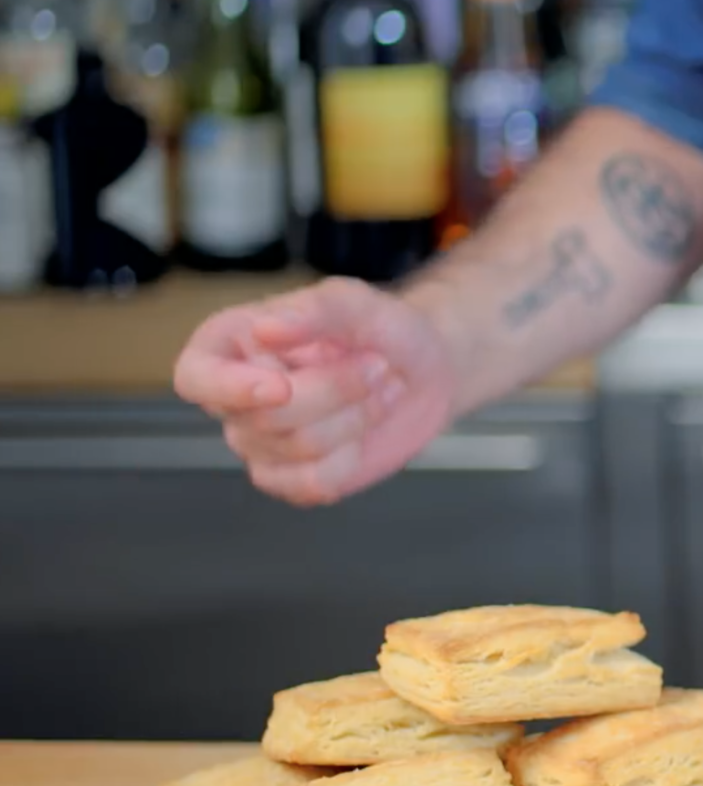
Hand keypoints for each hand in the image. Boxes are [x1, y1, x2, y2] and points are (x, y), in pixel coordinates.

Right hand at [172, 278, 458, 505]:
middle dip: (335, 390)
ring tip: (380, 386)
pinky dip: (354, 455)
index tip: (281, 387)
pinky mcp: (293, 478)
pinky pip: (314, 483)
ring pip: (298, 448)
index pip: (195, 377)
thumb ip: (313, 312)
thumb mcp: (353, 302)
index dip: (229, 388)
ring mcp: (259, 443)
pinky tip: (367, 424)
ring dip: (355, 416)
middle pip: (265, 417)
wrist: (425, 367)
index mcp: (227, 346)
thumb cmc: (379, 327)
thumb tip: (264, 330)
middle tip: (377, 364)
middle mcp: (232, 399)